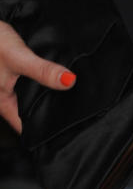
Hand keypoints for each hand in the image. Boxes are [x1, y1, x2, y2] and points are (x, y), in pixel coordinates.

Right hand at [0, 19, 75, 134]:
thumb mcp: (20, 58)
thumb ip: (42, 71)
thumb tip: (69, 81)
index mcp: (3, 103)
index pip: (25, 126)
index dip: (42, 130)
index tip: (63, 129)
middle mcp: (3, 97)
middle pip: (26, 111)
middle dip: (46, 109)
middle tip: (71, 109)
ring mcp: (5, 84)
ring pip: (26, 96)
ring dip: (42, 93)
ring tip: (65, 90)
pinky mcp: (8, 71)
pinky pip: (26, 82)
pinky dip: (38, 80)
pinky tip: (50, 73)